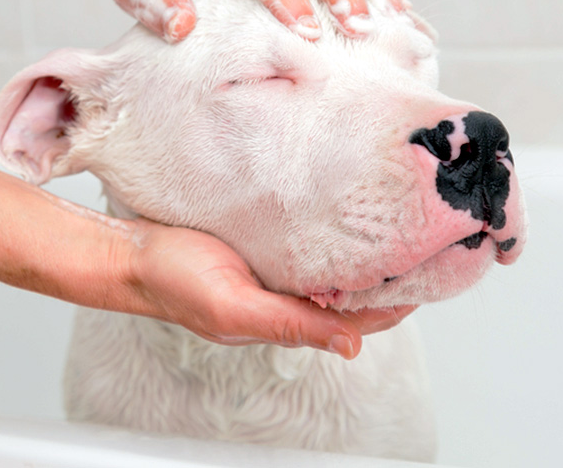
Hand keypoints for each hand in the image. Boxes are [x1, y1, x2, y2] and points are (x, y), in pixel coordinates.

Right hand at [129, 218, 415, 358]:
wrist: (131, 252)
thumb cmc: (172, 282)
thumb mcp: (232, 307)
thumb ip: (289, 325)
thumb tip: (351, 346)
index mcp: (283, 318)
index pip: (356, 318)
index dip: (394, 302)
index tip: (430, 275)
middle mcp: (285, 295)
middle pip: (351, 292)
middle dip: (388, 274)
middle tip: (426, 243)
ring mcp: (273, 269)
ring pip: (332, 266)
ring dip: (362, 253)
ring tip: (398, 226)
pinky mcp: (260, 242)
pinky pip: (306, 242)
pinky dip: (331, 235)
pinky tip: (345, 215)